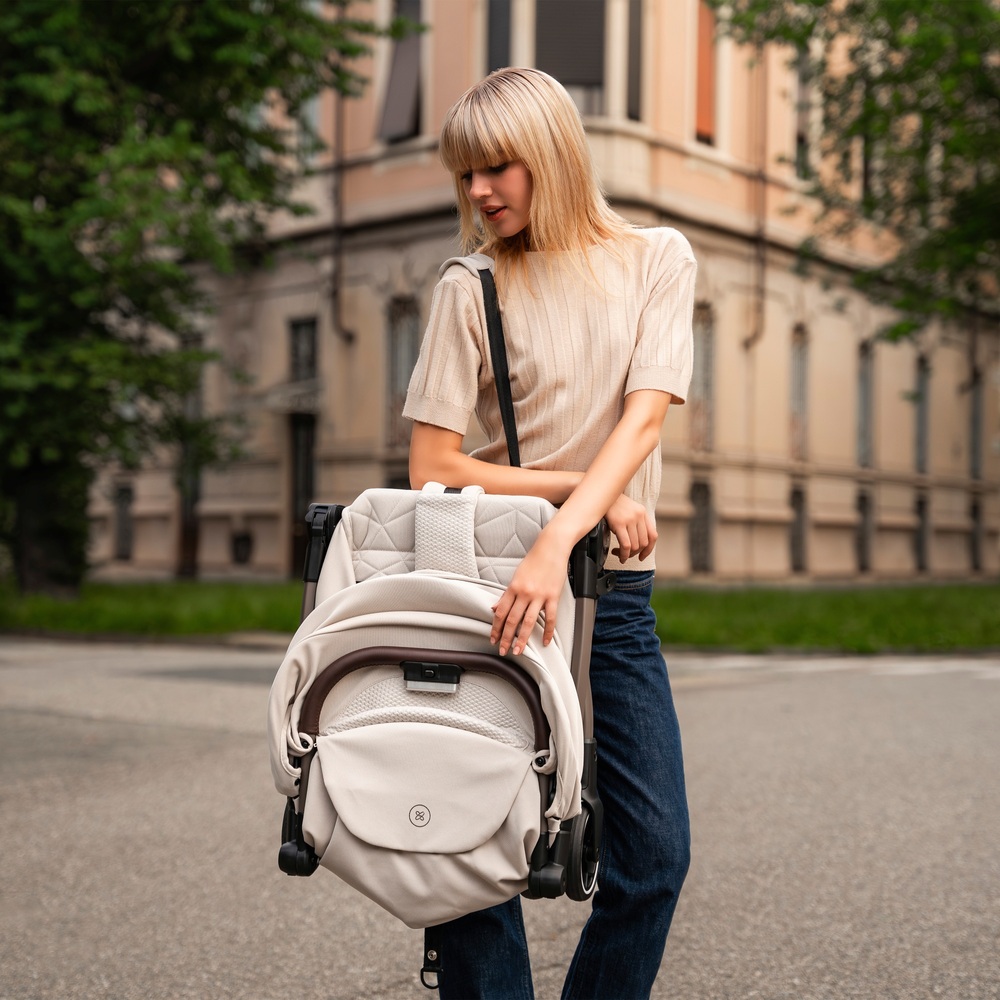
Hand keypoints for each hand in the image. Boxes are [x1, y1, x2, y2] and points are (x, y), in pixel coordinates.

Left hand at [490, 528, 572, 655]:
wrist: (551, 547)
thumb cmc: (534, 560)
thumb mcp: (516, 576)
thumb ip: (506, 594)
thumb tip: (494, 607)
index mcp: (513, 587)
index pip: (500, 612)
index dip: (495, 628)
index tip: (493, 638)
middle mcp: (524, 593)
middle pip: (512, 620)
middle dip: (506, 638)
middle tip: (502, 650)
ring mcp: (539, 596)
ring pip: (528, 622)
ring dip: (522, 639)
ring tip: (518, 650)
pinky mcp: (553, 596)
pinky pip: (550, 618)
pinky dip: (548, 632)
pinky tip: (545, 641)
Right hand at [606, 494, 655, 562]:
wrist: (601, 494)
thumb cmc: (613, 504)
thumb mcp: (629, 510)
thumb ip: (636, 522)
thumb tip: (637, 541)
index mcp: (643, 513)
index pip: (653, 535)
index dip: (649, 549)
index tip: (642, 556)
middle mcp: (639, 516)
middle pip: (644, 543)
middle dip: (635, 553)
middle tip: (627, 555)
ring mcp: (630, 519)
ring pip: (635, 546)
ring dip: (627, 555)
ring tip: (620, 554)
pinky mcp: (619, 524)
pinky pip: (626, 545)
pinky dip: (623, 554)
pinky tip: (618, 554)